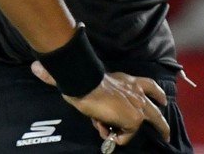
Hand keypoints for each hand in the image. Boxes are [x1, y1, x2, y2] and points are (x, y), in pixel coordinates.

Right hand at [31, 61, 170, 145]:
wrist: (87, 84)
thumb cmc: (82, 80)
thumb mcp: (82, 79)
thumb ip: (60, 77)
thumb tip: (35, 67)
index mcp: (128, 80)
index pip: (147, 85)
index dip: (153, 94)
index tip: (158, 101)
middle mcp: (136, 91)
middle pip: (157, 103)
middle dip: (163, 116)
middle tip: (168, 129)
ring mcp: (137, 105)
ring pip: (155, 119)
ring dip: (161, 128)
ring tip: (166, 136)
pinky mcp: (134, 118)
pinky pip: (128, 135)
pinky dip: (119, 137)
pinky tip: (107, 133)